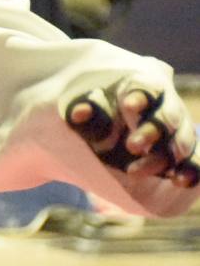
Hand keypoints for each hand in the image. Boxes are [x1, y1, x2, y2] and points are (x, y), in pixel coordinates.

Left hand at [65, 77, 198, 185]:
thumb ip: (87, 113)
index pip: (147, 87)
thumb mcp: (90, 111)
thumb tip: (78, 113)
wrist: (109, 130)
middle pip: (168, 116)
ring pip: (182, 141)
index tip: (128, 105)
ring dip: (170, 155)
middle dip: (153, 131)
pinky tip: (179, 180)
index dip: (141, 96)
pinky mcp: (184, 152)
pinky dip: (191, 170)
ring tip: (151, 169)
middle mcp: (167, 105)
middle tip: (131, 146)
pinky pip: (196, 161)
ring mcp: (180, 129)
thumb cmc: (99, 111)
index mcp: (143, 85)